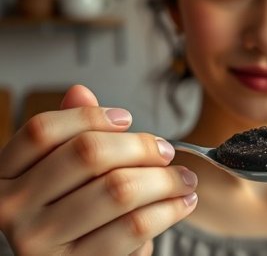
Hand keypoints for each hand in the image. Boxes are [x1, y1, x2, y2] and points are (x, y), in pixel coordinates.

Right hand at [0, 85, 197, 255]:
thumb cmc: (72, 216)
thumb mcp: (63, 176)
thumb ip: (70, 135)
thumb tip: (80, 92)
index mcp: (5, 175)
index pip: (43, 131)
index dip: (90, 116)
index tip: (127, 118)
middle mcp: (13, 207)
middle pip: (88, 154)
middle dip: (141, 147)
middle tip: (168, 151)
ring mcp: (40, 240)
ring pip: (119, 189)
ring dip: (165, 180)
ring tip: (184, 179)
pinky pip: (134, 226)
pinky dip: (168, 210)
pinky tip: (182, 203)